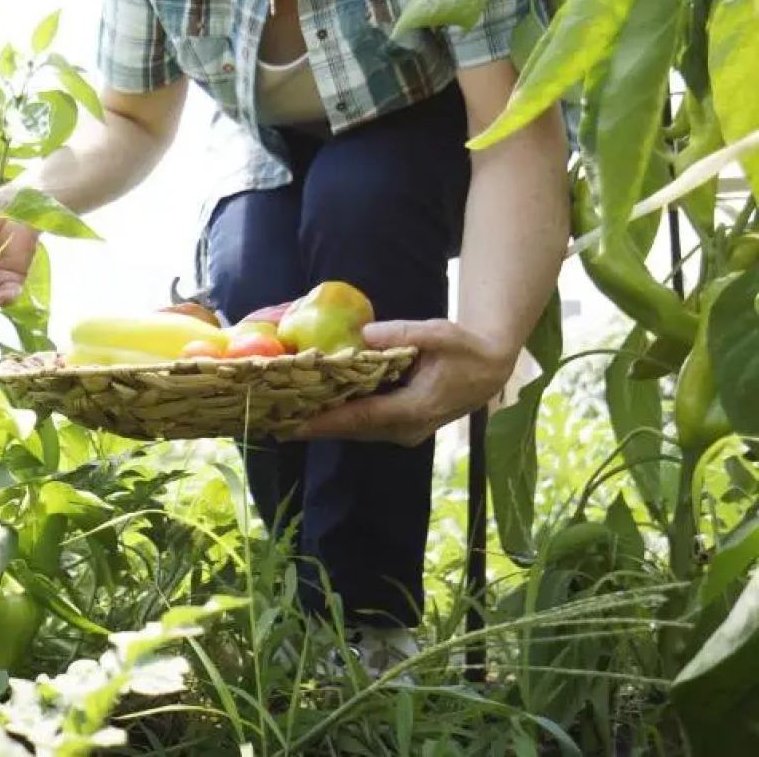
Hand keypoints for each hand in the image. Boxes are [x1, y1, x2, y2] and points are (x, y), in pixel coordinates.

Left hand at [288, 320, 517, 446]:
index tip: (295, 424)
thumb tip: (364, 334)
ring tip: (286, 418)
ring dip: (325, 425)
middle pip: (353, 430)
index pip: (362, 418)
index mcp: (415, 409)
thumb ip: (403, 334)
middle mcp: (407, 429)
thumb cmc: (466, 350)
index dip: (327, 422)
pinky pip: (365, 427)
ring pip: (357, 432)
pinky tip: (316, 411)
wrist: (490, 370)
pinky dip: (341, 420)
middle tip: (276, 421)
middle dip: (316, 426)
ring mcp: (405, 432)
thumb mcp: (440, 334)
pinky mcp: (402, 428)